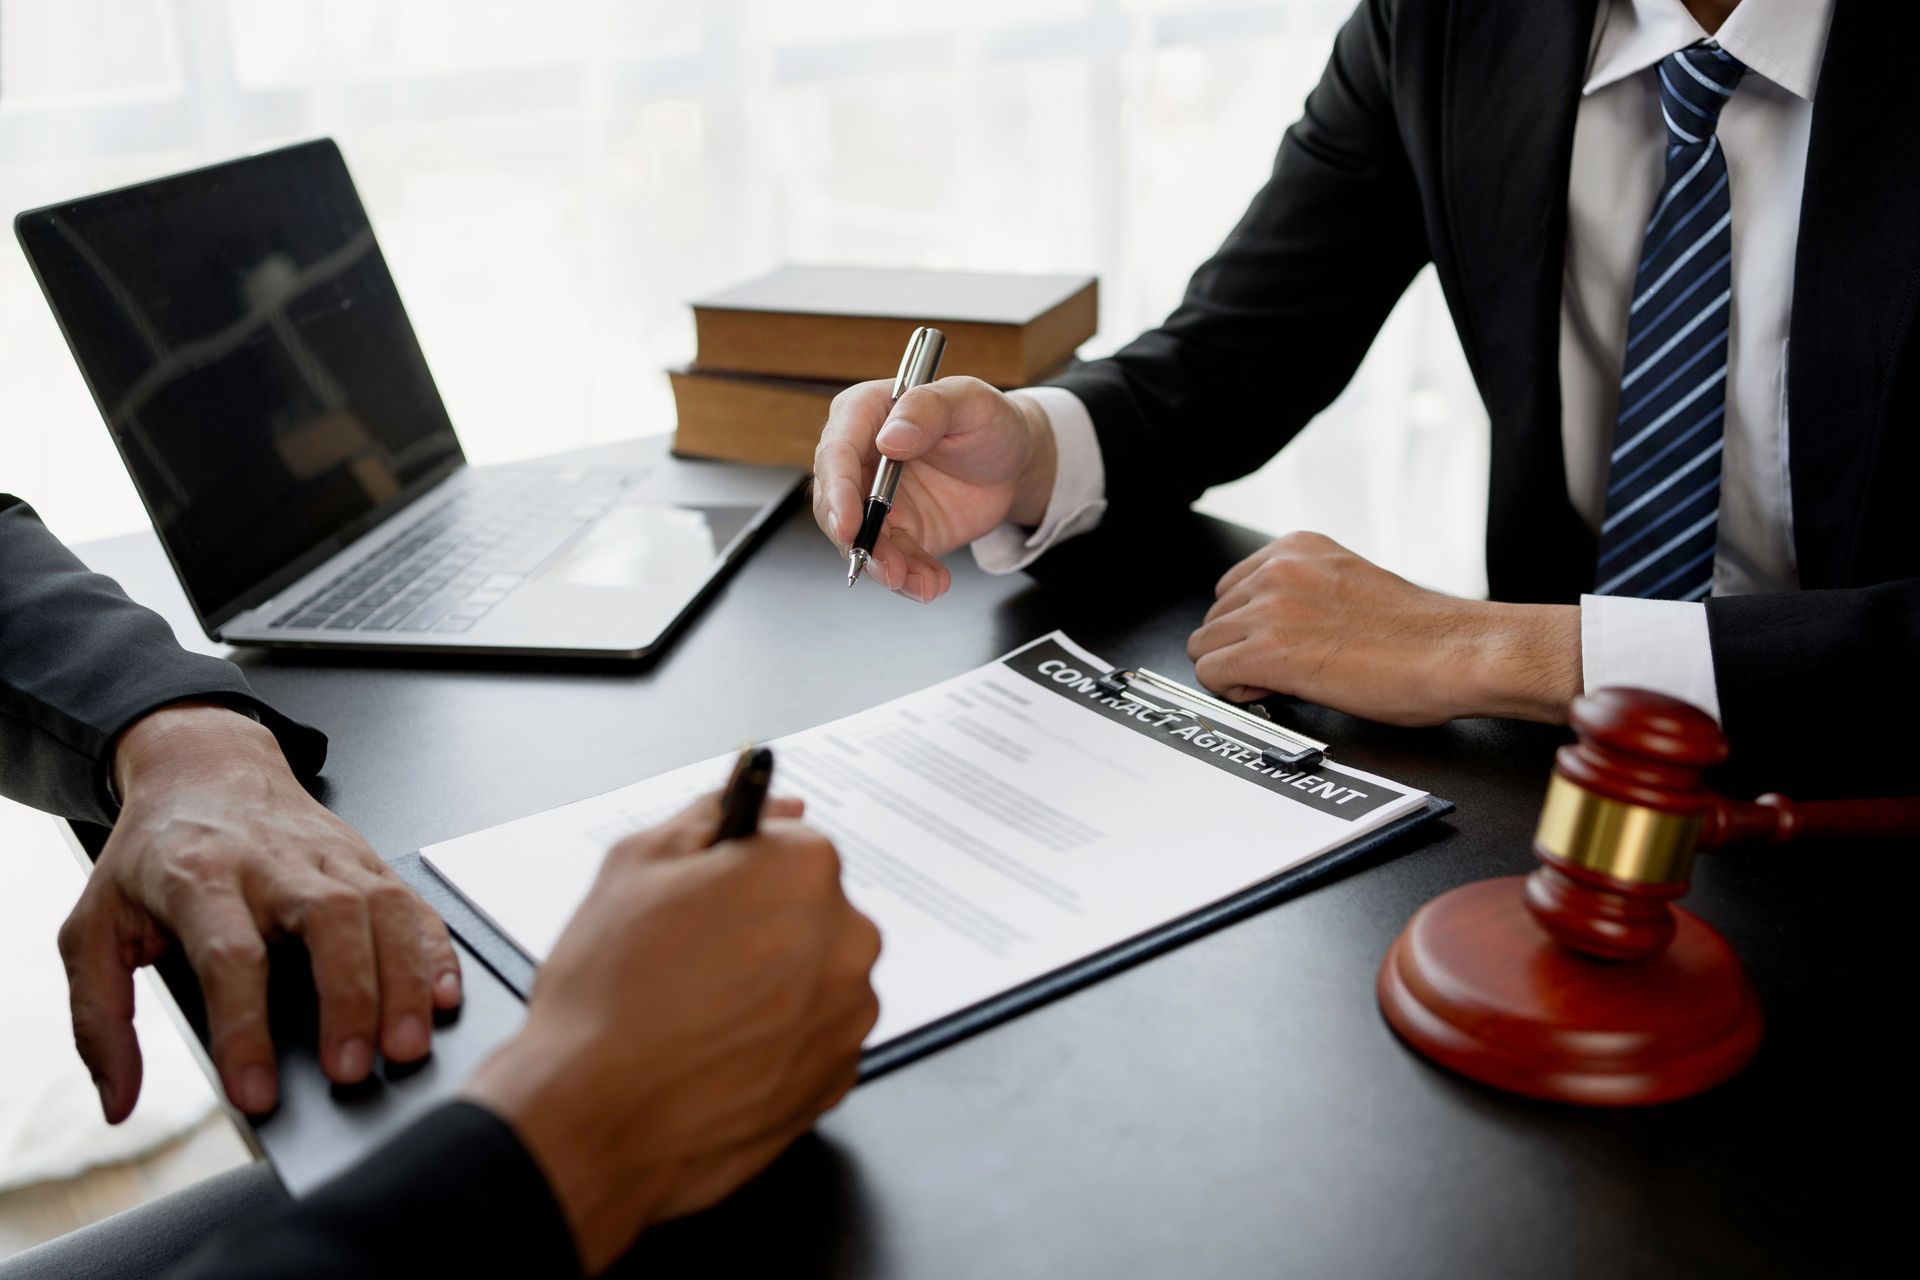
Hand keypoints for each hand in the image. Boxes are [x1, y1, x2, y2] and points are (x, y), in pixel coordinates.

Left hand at [60, 702, 462, 1121]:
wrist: (206, 765)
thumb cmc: (153, 856)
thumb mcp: (93, 928)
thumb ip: (99, 1019)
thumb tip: (119, 1103)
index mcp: (198, 876)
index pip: (231, 955)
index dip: (246, 1029)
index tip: (256, 1095)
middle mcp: (274, 861)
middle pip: (328, 921)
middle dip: (348, 999)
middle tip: (352, 1072)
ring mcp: (331, 855)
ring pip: (382, 908)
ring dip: (403, 980)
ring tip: (406, 1047)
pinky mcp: (368, 857)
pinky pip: (413, 901)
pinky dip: (435, 949)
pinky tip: (442, 997)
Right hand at [463, 793, 880, 1273]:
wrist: (593, 1118)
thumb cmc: (607, 996)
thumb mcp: (633, 866)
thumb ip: (708, 818)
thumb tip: (761, 803)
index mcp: (802, 872)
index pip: (791, 844)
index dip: (740, 869)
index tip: (710, 894)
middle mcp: (846, 938)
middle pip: (812, 910)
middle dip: (763, 924)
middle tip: (693, 958)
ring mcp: (849, 1014)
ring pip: (817, 976)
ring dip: (775, 984)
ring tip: (699, 1011)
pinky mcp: (839, 1077)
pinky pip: (816, 1037)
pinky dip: (779, 1040)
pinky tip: (720, 1049)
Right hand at [811, 376, 1057, 601]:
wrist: (1013, 463)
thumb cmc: (987, 421)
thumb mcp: (969, 401)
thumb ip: (929, 410)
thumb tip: (891, 439)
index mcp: (866, 414)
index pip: (837, 451)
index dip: (838, 490)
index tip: (850, 523)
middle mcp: (861, 459)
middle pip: (835, 503)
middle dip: (855, 541)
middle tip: (887, 566)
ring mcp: (875, 501)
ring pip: (858, 541)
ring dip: (884, 568)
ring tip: (920, 583)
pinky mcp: (897, 533)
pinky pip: (891, 561)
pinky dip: (909, 579)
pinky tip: (931, 583)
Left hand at [1186, 532, 1580, 725]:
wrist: (1457, 652)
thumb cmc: (1422, 632)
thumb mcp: (1348, 585)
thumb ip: (1304, 591)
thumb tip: (1272, 622)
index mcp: (1298, 548)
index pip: (1232, 586)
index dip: (1249, 625)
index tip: (1275, 644)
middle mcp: (1278, 569)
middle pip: (1214, 617)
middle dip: (1238, 648)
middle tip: (1278, 669)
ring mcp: (1270, 608)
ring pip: (1205, 646)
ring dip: (1234, 670)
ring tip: (1279, 681)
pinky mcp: (1269, 651)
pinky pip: (1211, 674)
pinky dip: (1233, 691)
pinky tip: (1270, 691)